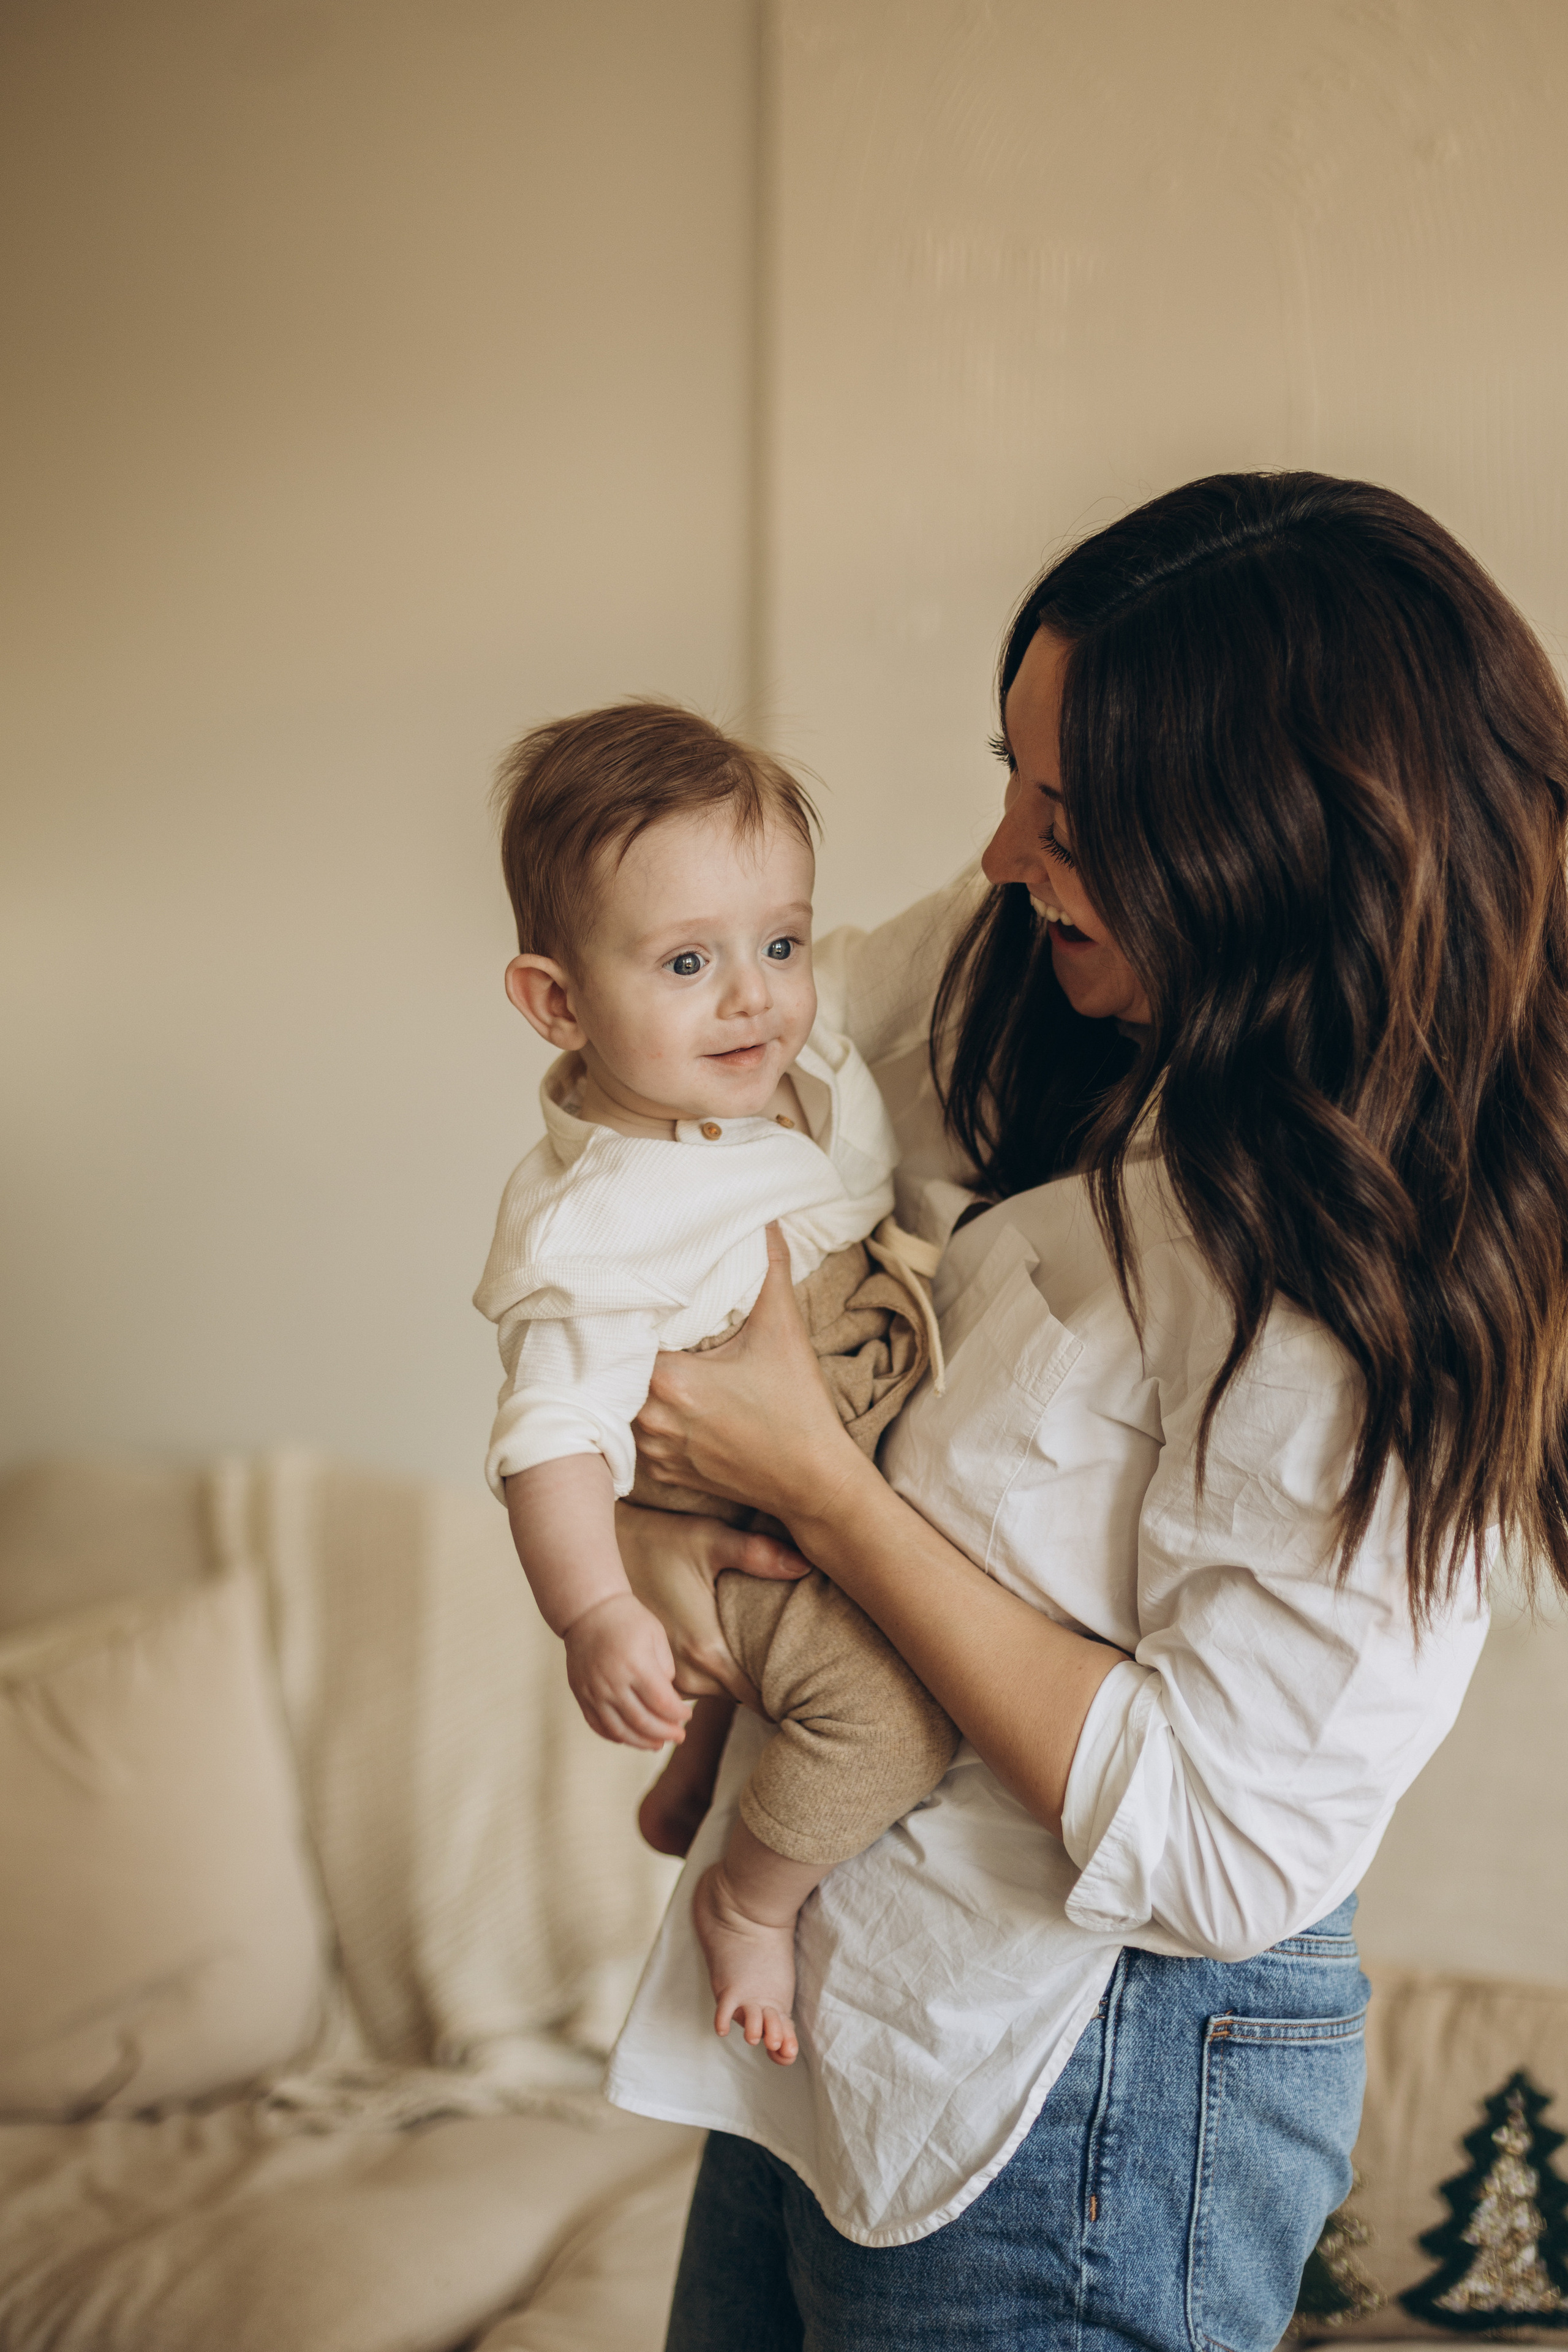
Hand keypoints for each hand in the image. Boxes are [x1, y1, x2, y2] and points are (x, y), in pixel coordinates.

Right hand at [561, 1591, 692, 1750]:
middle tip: (679, 1737)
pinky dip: (615, 1736)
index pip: (662, 1703)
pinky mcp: (581, 1695)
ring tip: (658, 1745)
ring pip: (619, 1731)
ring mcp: (594, 1691)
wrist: (588, 1610)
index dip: (678, 1715)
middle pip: (643, 1722)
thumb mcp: (656, 1636)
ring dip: (641, 1742)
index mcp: (636, 1665)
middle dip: (665, 1733)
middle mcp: (612, 1682)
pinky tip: (630, 1738)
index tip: (687, 1716)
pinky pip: (598, 1725)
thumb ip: (665, 1669)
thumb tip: (669, 1700)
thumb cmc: (628, 1620)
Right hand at [615, 1498, 810, 1710]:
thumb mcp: (710, 1540)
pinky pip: (679, 1698)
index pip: (756, 1698)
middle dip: (757, 1688)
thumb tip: (804, 1565)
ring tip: (746, 1663)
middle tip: (785, 1672)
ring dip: (723, 1686)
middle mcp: (683, 1677)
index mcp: (707, 1650)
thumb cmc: (658, 1543)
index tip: (802, 1691)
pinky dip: (695, 1685)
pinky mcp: (645, 1678)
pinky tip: (705, 1658)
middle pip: (734, 1698)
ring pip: (707, 1697)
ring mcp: (659, 1681)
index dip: (782, 1697)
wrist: (602, 1552)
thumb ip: (758, 1554)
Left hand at [633, 1225, 866, 1526]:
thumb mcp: (784, 1331)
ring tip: (644, 1353)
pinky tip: (663, 1396)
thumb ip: (770, 1269)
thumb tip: (765, 1221)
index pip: (623, 1335)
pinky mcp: (664, 1471)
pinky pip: (637, 1433)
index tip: (630, 1291)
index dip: (625, 1310)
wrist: (812, 1481)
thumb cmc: (798, 1409)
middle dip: (628, 1343)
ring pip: (623, 1402)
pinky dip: (645, 1413)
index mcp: (670, 1381)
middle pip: (619, 1368)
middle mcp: (651, 1418)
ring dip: (631, 1381)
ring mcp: (655, 1450)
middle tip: (631, 1314)